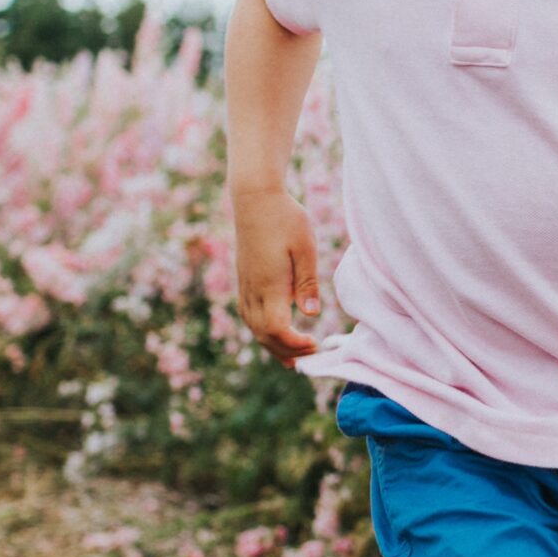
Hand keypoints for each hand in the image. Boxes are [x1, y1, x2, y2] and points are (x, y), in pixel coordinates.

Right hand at [231, 186, 323, 363]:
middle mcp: (253, 290)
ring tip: (292, 357)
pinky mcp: (244, 281)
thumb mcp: (305, 247)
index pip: (277, 330)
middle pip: (264, 336)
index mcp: (269, 285)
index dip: (294, 344)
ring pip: (254, 328)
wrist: (255, 199)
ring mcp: (245, 286)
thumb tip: (311, 315)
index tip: (314, 344)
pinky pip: (249, 316)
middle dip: (286, 352)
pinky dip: (262, 331)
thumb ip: (307, 283)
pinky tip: (275, 333)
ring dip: (272, 345)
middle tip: (309, 357)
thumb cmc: (285, 218)